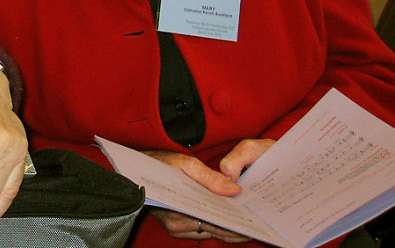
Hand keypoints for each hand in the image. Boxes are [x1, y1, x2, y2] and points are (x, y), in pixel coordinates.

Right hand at [145, 142, 271, 243]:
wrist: (138, 167)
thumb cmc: (159, 163)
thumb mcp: (185, 164)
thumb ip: (210, 177)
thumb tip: (234, 189)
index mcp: (177, 212)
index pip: (214, 222)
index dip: (235, 222)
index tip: (253, 220)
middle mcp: (176, 225)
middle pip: (214, 229)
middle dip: (235, 226)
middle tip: (257, 223)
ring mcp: (176, 227)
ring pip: (210, 230)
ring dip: (227, 226)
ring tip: (248, 221)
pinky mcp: (177, 226)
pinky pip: (202, 229)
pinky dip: (216, 224)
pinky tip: (230, 218)